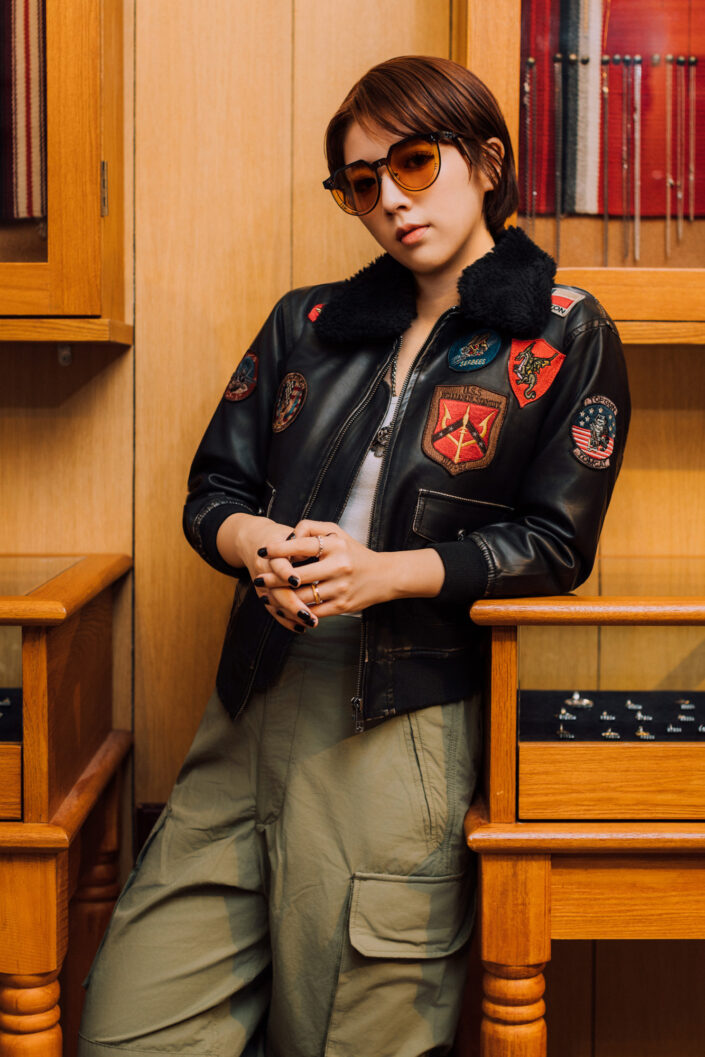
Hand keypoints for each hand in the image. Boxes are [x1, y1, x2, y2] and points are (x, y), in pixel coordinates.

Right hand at [216, 513, 318, 632]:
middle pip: (276, 590)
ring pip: (275, 603)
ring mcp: (262, 583)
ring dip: (292, 615)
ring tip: (311, 622)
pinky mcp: (263, 593)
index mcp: (274, 553)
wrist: (254, 541)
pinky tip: (300, 627)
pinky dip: (286, 620)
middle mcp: (265, 569)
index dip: (286, 574)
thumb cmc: (282, 538)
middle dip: (292, 604)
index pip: (278, 565)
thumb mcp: (294, 532)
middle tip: (310, 615)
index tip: (297, 582)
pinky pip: (273, 610)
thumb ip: (307, 538)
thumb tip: (317, 553)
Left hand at [258, 520, 392, 617]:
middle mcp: (339, 566)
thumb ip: (310, 528)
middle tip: (258, 579)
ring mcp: (341, 588)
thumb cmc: (353, 552)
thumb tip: (287, 537)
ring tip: (266, 595)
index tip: (263, 551)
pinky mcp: (342, 606)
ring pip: (302, 597)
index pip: (301, 545)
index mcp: (336, 545)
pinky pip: (312, 611)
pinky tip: (284, 608)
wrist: (384, 576)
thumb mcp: (336, 532)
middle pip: (297, 576)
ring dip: (280, 598)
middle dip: (273, 579)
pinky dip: (296, 611)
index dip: (278, 549)